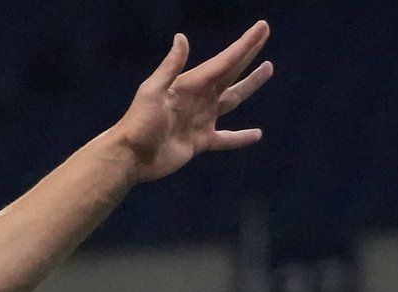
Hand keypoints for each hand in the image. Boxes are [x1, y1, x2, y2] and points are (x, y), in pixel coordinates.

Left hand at [111, 21, 273, 183]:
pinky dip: (241, 138)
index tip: (262, 28)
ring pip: (233, 100)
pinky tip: (257, 134)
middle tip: (264, 35)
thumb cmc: (138, 123)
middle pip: (231, 73)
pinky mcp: (200, 142)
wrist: (130, 157)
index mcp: (190, 84)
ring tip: (267, 69)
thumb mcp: (152, 91)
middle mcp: (199, 98)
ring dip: (250, 85)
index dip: (244, 45)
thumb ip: (170, 67)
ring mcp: (201, 120)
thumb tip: (181, 37)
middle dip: (248, 55)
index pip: (224, 61)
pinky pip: (226, 139)